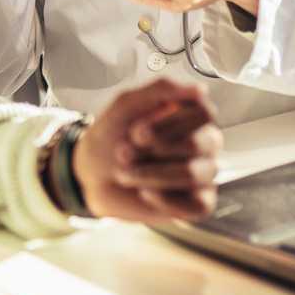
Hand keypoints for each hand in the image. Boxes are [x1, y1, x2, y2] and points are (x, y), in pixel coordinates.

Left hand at [74, 78, 221, 221]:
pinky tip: (144, 191)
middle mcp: (203, 142)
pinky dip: (164, 198)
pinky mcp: (197, 202)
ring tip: (125, 172)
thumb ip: (162, 90)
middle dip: (152, 149)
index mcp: (190, 115)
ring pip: (192, 174)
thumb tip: (200, 89)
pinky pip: (196, 205)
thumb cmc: (111, 137)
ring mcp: (203, 173)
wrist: (91, 174)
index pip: (203, 113)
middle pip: (197, 144)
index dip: (168, 124)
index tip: (137, 131)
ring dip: (150, 173)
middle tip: (124, 151)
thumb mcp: (127, 104)